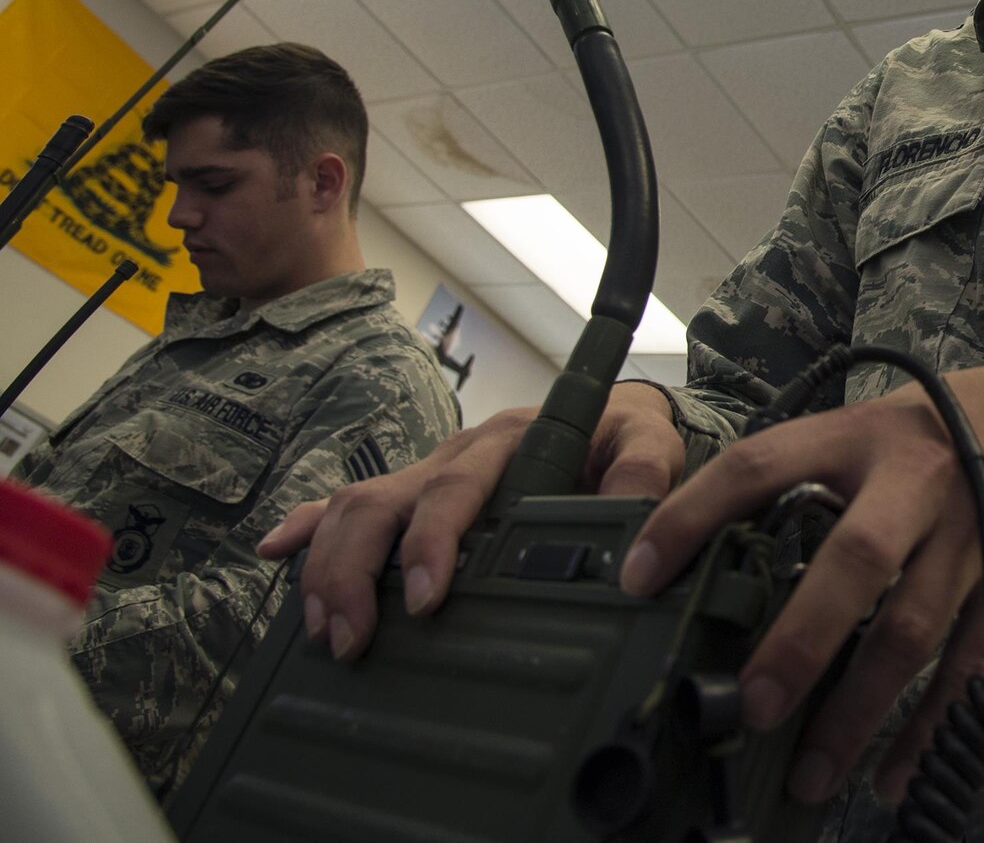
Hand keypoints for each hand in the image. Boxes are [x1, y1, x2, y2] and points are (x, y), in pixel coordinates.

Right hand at [257, 381, 685, 659]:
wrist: (614, 409)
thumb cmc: (623, 434)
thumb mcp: (647, 445)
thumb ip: (642, 474)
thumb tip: (632, 528)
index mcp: (508, 442)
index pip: (454, 487)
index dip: (430, 540)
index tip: (421, 598)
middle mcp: (457, 452)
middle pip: (383, 501)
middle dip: (356, 571)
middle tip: (354, 638)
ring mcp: (428, 470)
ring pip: (356, 505)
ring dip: (329, 567)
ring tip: (326, 633)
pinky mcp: (415, 488)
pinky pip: (348, 498)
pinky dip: (307, 524)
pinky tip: (273, 551)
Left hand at [617, 361, 983, 805]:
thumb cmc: (934, 432)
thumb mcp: (863, 430)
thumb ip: (802, 484)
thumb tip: (715, 568)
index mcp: (856, 436)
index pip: (758, 466)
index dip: (692, 516)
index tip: (637, 577)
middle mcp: (915, 478)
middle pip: (854, 562)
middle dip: (799, 642)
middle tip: (752, 707)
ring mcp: (975, 527)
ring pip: (913, 629)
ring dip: (859, 711)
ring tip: (811, 772)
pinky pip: (972, 663)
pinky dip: (932, 726)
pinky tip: (894, 775)